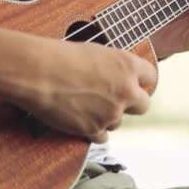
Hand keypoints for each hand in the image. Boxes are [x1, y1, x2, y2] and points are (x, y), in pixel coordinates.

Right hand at [16, 40, 156, 142]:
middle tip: (115, 100)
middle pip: (143, 105)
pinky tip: (80, 119)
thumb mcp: (95, 52)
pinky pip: (102, 136)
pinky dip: (92, 130)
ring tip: (84, 104)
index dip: (141, 80)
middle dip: (131, 104)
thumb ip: (113, 67)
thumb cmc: (60, 56)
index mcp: (127, 65)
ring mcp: (112, 112)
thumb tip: (118, 76)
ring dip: (106, 116)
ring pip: (118, 121)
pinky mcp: (94, 129)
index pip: (151, 76)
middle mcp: (126, 90)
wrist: (38, 72)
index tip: (135, 83)